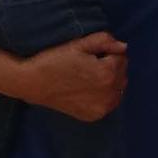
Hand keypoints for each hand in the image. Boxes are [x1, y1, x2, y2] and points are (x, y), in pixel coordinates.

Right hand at [12, 31, 127, 121]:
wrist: (34, 83)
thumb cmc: (55, 60)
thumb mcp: (79, 44)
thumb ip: (105, 41)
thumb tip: (124, 46)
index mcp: (107, 73)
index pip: (121, 56)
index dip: (107, 52)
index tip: (90, 53)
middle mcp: (109, 94)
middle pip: (122, 73)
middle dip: (111, 66)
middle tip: (88, 64)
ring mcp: (102, 108)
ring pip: (118, 89)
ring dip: (110, 81)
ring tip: (88, 76)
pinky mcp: (94, 116)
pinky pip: (109, 103)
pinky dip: (103, 95)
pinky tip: (87, 89)